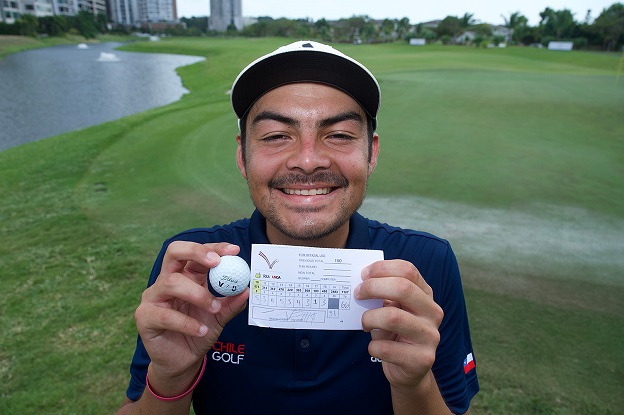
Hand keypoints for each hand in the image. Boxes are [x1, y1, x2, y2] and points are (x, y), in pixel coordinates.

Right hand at [134, 242, 249, 382]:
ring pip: (171, 282)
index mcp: (186, 275)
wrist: (183, 361)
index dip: (214, 248)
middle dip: (196, 252)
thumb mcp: (220, 317)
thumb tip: (246, 290)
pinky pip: (165, 315)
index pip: (196, 253)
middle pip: (174, 252)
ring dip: (198, 294)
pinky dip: (187, 323)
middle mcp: (167, 281)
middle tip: (216, 262)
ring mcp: (153, 297)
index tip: (234, 251)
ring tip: (215, 308)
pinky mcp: (145, 317)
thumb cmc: (199, 332)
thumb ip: (231, 304)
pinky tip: (201, 331)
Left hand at [355, 260, 443, 390]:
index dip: (382, 268)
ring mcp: (430, 337)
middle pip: (403, 288)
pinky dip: (373, 347)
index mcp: (426, 295)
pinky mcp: (422, 360)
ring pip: (393, 317)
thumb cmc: (396, 334)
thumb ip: (384, 295)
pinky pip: (387, 348)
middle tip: (358, 294)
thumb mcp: (394, 310)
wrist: (410, 371)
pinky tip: (375, 348)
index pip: (408, 271)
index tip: (363, 274)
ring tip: (365, 324)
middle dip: (373, 287)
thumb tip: (360, 282)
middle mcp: (433, 313)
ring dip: (370, 318)